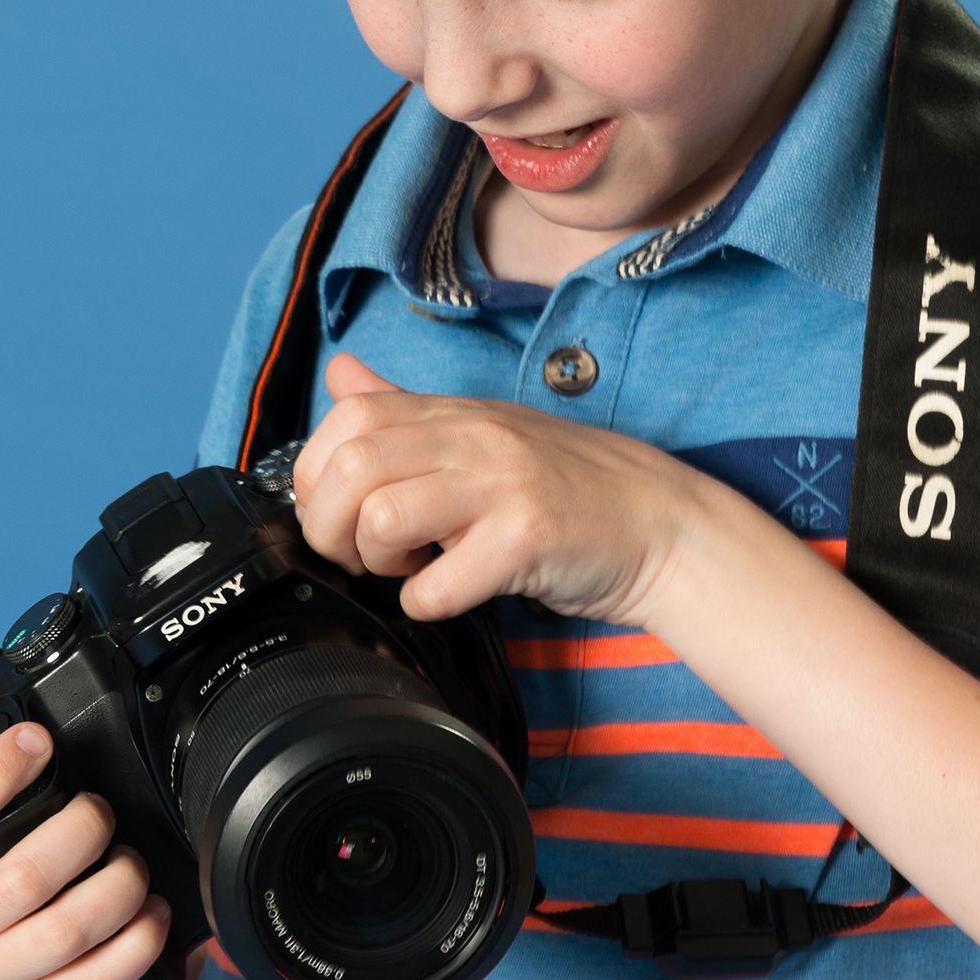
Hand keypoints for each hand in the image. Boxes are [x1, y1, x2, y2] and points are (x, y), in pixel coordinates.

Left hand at [291, 353, 709, 627]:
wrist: (662, 524)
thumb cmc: (569, 488)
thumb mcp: (483, 432)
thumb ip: (406, 409)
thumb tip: (339, 376)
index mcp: (455, 412)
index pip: (347, 417)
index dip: (318, 474)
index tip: (339, 513)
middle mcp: (475, 437)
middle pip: (350, 467)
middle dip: (332, 526)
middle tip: (362, 553)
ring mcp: (503, 484)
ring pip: (383, 516)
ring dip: (378, 561)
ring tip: (409, 568)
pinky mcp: (528, 538)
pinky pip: (439, 585)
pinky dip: (427, 604)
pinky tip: (449, 594)